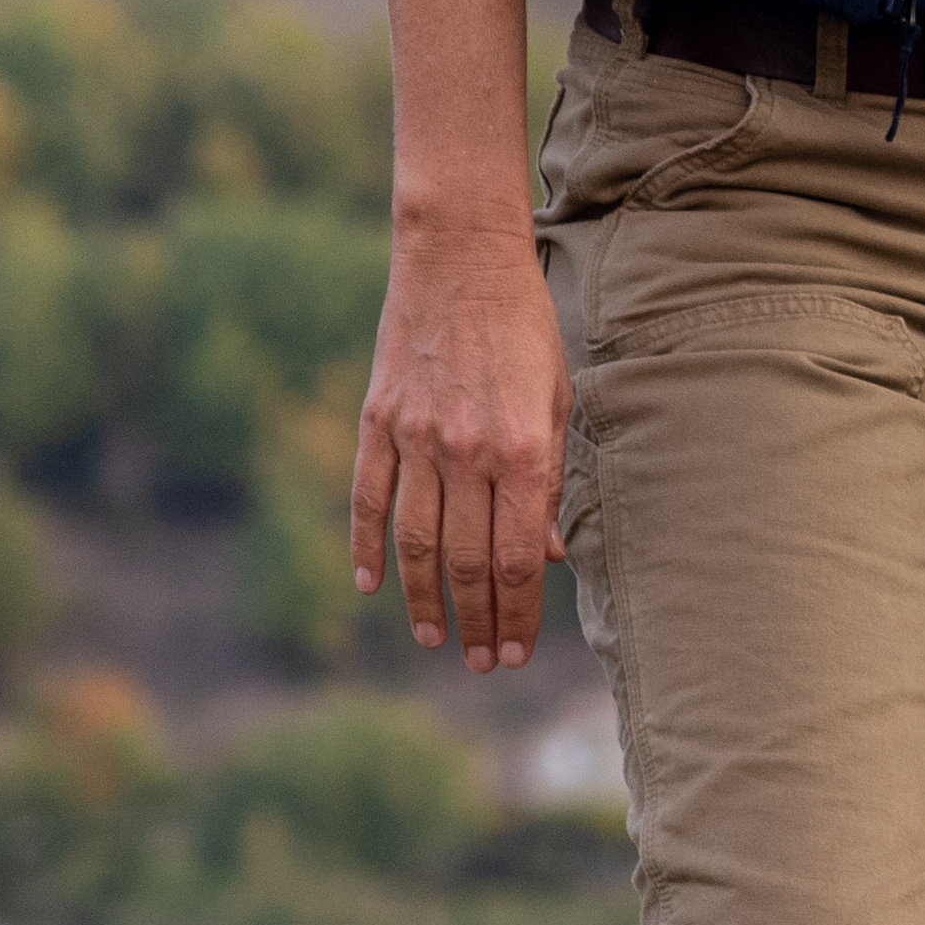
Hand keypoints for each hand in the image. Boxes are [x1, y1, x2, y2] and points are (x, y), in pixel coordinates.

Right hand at [350, 221, 565, 671]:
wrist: (460, 260)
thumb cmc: (525, 328)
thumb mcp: (559, 398)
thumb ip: (551, 478)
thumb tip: (550, 554)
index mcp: (523, 449)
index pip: (519, 556)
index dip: (518, 612)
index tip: (515, 652)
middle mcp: (467, 453)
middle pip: (469, 561)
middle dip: (479, 621)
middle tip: (482, 663)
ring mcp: (416, 440)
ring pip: (415, 543)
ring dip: (426, 599)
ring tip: (437, 639)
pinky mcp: (377, 423)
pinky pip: (367, 499)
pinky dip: (366, 548)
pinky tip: (370, 586)